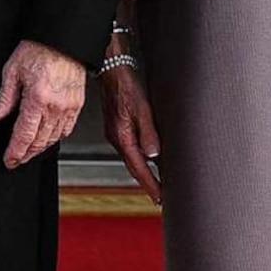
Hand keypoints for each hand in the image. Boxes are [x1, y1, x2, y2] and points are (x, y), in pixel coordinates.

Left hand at [0, 40, 87, 170]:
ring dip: (40, 148)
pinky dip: (55, 138)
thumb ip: (3, 99)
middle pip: (39, 141)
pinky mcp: (77, 104)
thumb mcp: (12, 71)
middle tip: (16, 160)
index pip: (24, 135)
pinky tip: (47, 139)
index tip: (9, 160)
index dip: (15, 152)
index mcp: (37, 99)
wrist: (63, 38)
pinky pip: (67, 129)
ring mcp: (69, 107)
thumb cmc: (38, 49)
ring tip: (29, 152)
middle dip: (26, 154)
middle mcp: (55, 106)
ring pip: (53, 138)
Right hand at [102, 63, 162, 204]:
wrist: (112, 73)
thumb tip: (154, 154)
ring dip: (144, 172)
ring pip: (132, 159)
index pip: (138, 168)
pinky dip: (140, 158)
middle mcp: (117, 139)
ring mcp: (117, 134)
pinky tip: (148, 158)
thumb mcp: (142, 110)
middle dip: (147, 183)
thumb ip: (149, 133)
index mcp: (122, 138)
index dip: (150, 185)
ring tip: (157, 182)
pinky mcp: (118, 128)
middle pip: (134, 168)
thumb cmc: (125, 87)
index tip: (159, 198)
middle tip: (159, 196)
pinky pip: (130, 149)